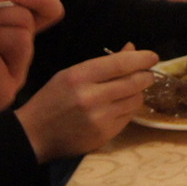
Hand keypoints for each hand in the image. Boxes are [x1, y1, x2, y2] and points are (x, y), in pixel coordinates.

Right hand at [13, 46, 157, 163]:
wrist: (34, 136)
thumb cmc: (51, 100)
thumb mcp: (70, 75)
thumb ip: (102, 63)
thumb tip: (131, 49)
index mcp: (79, 77)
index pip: (120, 64)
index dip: (141, 59)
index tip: (152, 57)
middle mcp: (91, 97)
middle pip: (134, 83)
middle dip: (145, 76)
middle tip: (147, 74)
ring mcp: (99, 119)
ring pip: (135, 101)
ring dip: (136, 94)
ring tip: (128, 91)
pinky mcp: (104, 135)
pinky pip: (128, 118)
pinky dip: (127, 110)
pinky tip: (117, 107)